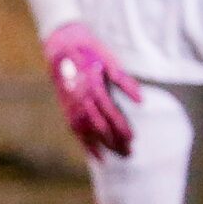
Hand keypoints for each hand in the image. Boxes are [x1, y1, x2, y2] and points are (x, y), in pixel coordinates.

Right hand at [43, 22, 141, 158]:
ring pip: (88, 133)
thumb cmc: (89, 52)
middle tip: (129, 153)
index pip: (110, 113)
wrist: (61, 46)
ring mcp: (72, 106)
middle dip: (115, 142)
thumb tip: (141, 101)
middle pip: (100, 127)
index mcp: (93, 87)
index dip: (121, 127)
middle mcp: (81, 100)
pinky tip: (98, 157)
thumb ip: (124, 81)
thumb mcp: (109, 61)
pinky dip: (86, 146)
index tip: (133, 138)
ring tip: (119, 155)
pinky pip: (76, 132)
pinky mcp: (67, 109)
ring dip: (104, 146)